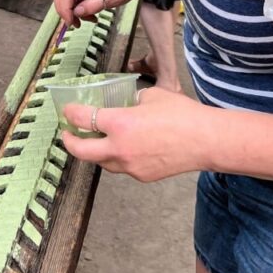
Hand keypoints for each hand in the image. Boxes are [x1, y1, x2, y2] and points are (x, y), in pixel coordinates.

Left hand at [61, 86, 214, 182]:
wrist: (206, 140)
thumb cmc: (181, 113)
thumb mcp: (151, 95)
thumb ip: (132, 100)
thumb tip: (125, 104)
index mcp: (119, 124)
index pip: (84, 120)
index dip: (71, 113)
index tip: (67, 110)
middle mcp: (120, 148)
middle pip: (82, 151)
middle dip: (70, 142)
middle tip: (67, 134)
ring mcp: (130, 166)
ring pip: (102, 162)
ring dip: (94, 151)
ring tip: (94, 140)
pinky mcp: (142, 176)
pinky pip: (121, 167)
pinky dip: (117, 157)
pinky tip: (124, 147)